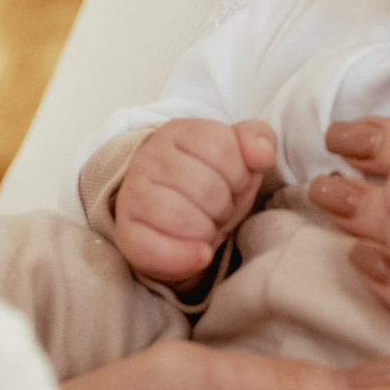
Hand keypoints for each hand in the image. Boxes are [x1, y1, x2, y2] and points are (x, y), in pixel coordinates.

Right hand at [113, 116, 278, 283]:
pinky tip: (201, 254)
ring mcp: (132, 194)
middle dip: (223, 206)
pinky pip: (152, 248)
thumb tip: (263, 154)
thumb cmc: (211, 183)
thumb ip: (258, 140)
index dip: (238, 174)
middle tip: (217, 210)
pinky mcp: (126, 232)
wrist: (177, 221)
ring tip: (205, 227)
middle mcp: (149, 157)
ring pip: (179, 216)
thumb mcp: (240, 158)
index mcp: (178, 132)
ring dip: (205, 230)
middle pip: (206, 187)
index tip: (233, 183)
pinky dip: (184, 257)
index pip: (222, 148)